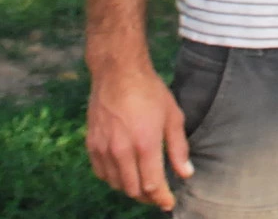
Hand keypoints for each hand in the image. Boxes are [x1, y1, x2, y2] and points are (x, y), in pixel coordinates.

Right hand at [86, 61, 190, 211]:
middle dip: (148, 197)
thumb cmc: (149, 92)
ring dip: (131, 189)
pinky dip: (114, 179)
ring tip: (144, 185)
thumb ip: (178, 148)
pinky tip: (124, 174)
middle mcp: (121, 150)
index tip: (169, 203)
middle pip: (133, 189)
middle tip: (158, 194)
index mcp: (145, 144)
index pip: (152, 185)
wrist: (118, 73)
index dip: (161, 198)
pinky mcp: (91, 145)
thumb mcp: (173, 116)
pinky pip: (101, 173)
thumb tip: (186, 174)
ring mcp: (104, 149)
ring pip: (116, 184)